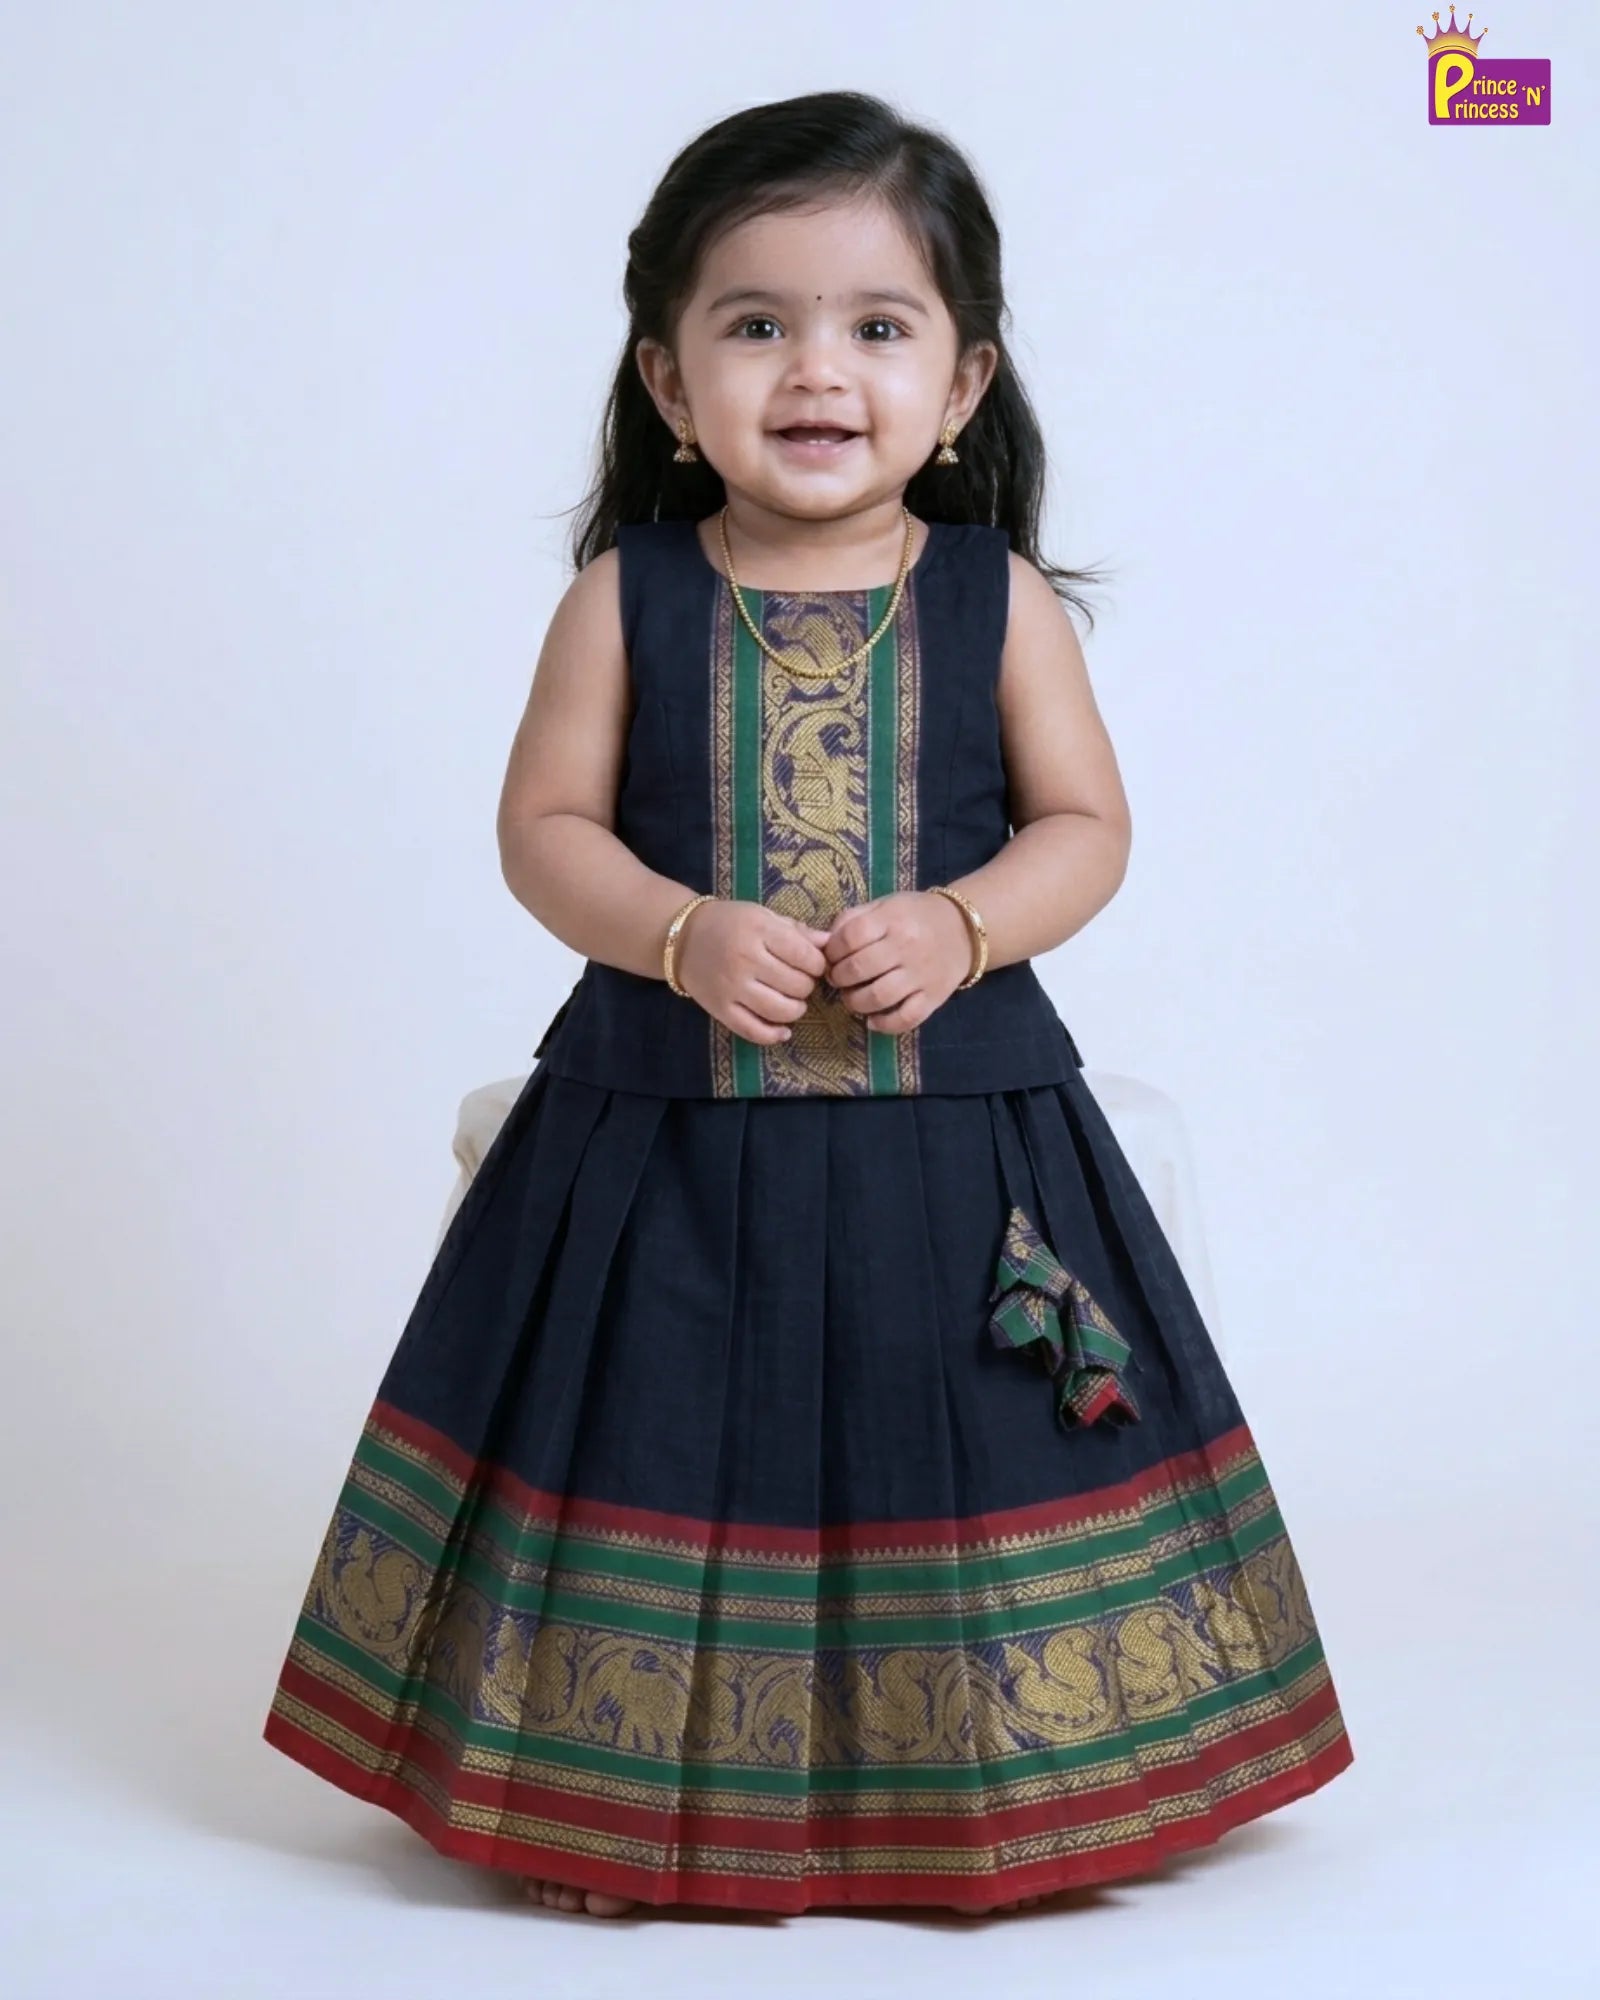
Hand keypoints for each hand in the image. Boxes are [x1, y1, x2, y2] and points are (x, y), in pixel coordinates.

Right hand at [672, 898, 831, 1043]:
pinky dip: (774, 1035)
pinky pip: (753, 1031)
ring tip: (793, 1001)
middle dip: (807, 986)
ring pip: (781, 1011)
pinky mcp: (721, 1010)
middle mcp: (745, 960)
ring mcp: (732, 988)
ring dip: (796, 1010)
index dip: (818, 964)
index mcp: (759, 931)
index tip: (812, 964)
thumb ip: (796, 930)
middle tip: (799, 981)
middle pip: (797, 986)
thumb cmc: (729, 923)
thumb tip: (829, 942)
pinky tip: (783, 1030)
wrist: (683, 938)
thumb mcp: (763, 916)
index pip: (806, 957)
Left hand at [819, 890, 974, 1034]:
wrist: (964, 930)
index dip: (832, 951)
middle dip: (839, 977)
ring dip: (854, 1002)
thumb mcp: (884, 905)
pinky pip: (906, 1018)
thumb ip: (853, 919)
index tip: (831, 957)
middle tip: (838, 978)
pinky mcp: (933, 997)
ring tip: (851, 998)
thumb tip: (823, 943)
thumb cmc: (915, 916)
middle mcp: (907, 947)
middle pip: (859, 968)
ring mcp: (921, 975)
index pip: (850, 937)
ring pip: (878, 997)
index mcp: (892, 919)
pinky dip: (884, 1024)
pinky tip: (872, 1020)